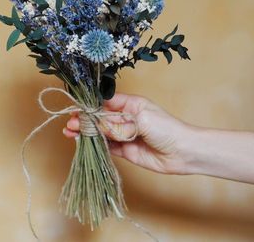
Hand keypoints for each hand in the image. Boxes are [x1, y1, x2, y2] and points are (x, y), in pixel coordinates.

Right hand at [63, 93, 194, 174]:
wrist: (183, 152)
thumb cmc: (167, 129)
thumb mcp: (141, 120)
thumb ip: (118, 124)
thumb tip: (98, 126)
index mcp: (131, 104)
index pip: (106, 102)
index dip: (91, 105)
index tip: (76, 109)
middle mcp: (126, 118)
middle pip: (100, 118)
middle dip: (85, 120)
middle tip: (70, 124)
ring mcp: (125, 135)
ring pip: (101, 132)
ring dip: (87, 133)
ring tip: (70, 132)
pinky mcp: (125, 151)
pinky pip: (107, 147)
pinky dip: (95, 145)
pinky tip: (83, 142)